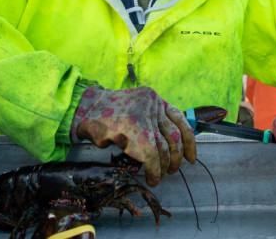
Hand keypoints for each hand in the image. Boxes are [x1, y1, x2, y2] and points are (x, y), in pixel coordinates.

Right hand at [70, 85, 195, 186]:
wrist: (84, 109)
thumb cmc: (107, 113)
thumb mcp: (134, 108)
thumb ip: (151, 119)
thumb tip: (168, 146)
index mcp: (153, 99)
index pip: (179, 119)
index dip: (189, 141)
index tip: (192, 157)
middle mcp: (152, 106)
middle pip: (174, 136)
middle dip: (176, 157)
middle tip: (172, 170)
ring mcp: (144, 119)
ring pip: (163, 149)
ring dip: (163, 166)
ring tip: (159, 175)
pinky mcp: (134, 134)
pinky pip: (151, 158)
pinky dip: (153, 171)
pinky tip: (151, 177)